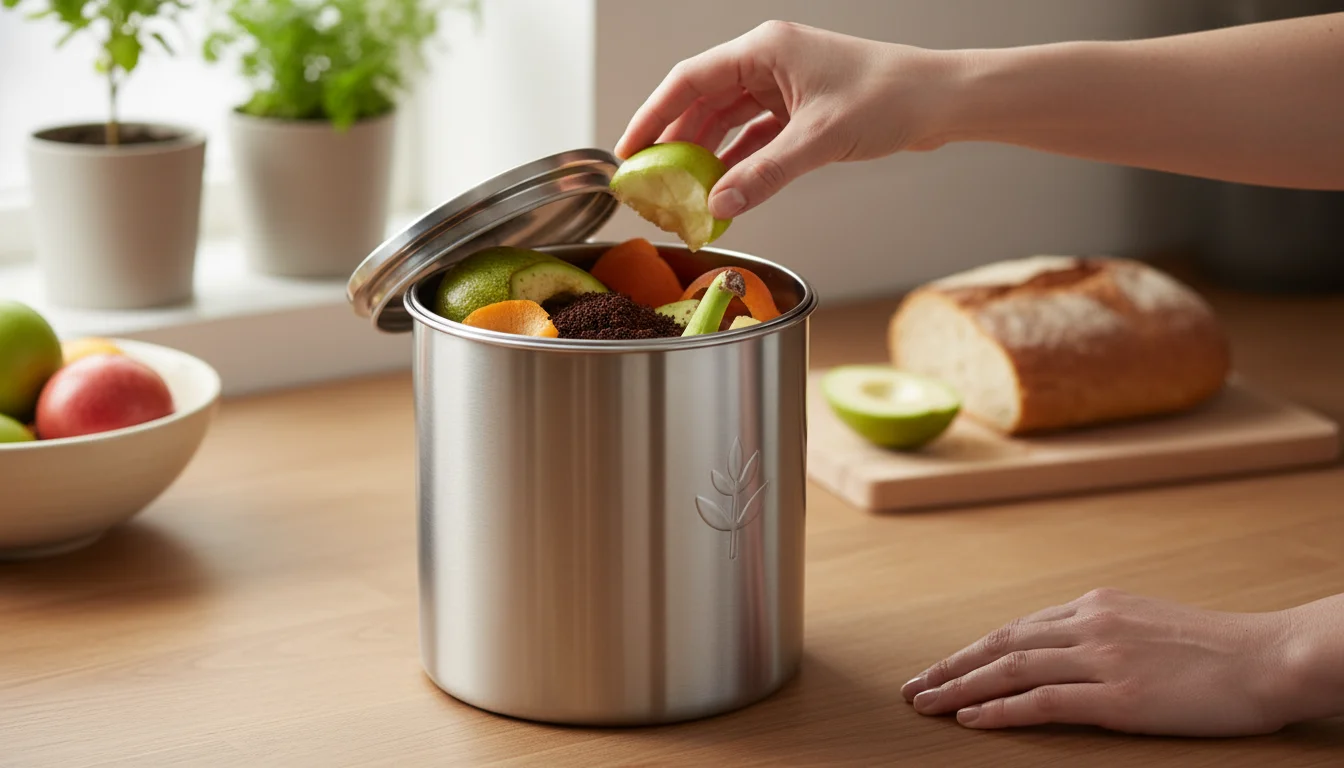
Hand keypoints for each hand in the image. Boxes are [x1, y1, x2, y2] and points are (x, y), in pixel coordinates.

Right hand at [614, 21, 958, 218]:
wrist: (941, 101)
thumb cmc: (891, 97)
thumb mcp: (820, 139)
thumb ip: (766, 174)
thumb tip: (720, 203)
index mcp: (765, 50)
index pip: (689, 80)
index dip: (653, 115)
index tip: (630, 150)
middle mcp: (769, 62)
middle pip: (703, 102)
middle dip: (676, 142)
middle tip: (652, 180)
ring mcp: (784, 86)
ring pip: (728, 122)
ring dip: (708, 156)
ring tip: (685, 193)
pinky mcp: (801, 109)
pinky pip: (755, 136)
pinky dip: (739, 162)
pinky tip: (726, 189)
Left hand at [901, 588, 1296, 736]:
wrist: (1272, 657)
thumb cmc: (1218, 650)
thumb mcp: (1148, 625)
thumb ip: (1104, 633)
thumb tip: (1067, 649)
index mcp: (1096, 606)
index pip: (1017, 629)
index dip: (973, 650)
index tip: (941, 667)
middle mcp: (1091, 624)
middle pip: (1001, 644)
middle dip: (951, 666)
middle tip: (913, 687)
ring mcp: (1104, 659)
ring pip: (1010, 670)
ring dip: (960, 687)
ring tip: (926, 704)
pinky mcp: (1121, 696)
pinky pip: (1043, 702)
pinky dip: (1000, 710)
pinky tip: (972, 719)